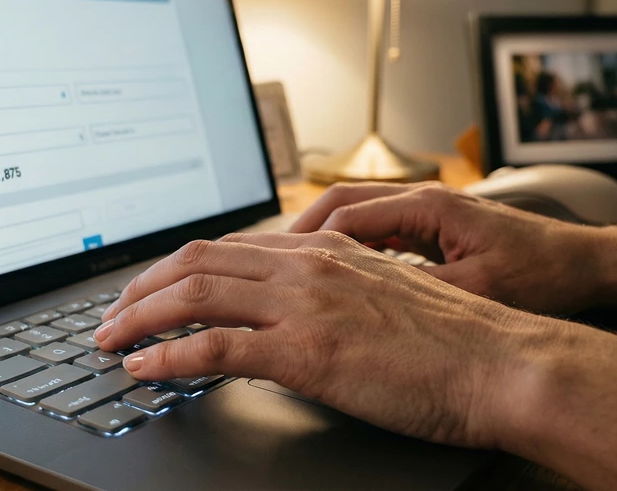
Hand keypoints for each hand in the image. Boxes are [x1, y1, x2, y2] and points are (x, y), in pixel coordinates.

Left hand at [95, 232, 550, 448]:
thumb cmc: (457, 342)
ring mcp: (305, 305)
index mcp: (326, 251)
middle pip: (199, 261)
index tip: (152, 289)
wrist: (505, 363)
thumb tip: (294, 317)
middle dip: (143, 287)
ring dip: (140, 317)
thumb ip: (333, 298)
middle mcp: (308, 266)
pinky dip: (168, 357)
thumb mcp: (385, 300)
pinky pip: (215, 346)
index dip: (178, 268)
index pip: (229, 248)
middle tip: (113, 313)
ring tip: (111, 340)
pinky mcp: (307, 351)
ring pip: (196, 295)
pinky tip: (144, 367)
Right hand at [290, 182, 606, 315]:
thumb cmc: (543, 273)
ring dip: (322, 241)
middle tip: (270, 260)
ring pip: (357, 217)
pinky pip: (377, 233)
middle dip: (302, 231)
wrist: (586, 265)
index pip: (347, 214)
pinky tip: (335, 276)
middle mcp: (423, 201)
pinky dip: (349, 250)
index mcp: (430, 206)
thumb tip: (368, 304)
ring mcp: (428, 213)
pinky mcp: (434, 229)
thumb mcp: (479, 290)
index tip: (277, 263)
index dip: (306, 240)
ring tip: (291, 270)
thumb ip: (421, 292)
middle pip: (342, 204)